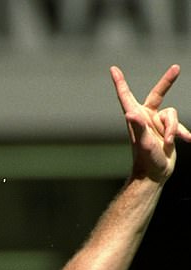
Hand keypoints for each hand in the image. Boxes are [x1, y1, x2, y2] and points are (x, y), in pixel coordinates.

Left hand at [111, 64, 190, 182]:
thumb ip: (138, 127)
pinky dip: (182, 132)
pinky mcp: (167, 130)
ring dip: (173, 129)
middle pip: (158, 94)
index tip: (113, 69)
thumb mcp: (144, 142)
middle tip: (176, 68)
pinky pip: (179, 125)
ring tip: (168, 143)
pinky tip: (188, 140)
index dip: (120, 82)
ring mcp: (157, 123)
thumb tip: (130, 115)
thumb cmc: (146, 160)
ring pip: (173, 114)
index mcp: (136, 117)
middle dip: (168, 81)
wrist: (156, 174)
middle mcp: (145, 117)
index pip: (126, 96)